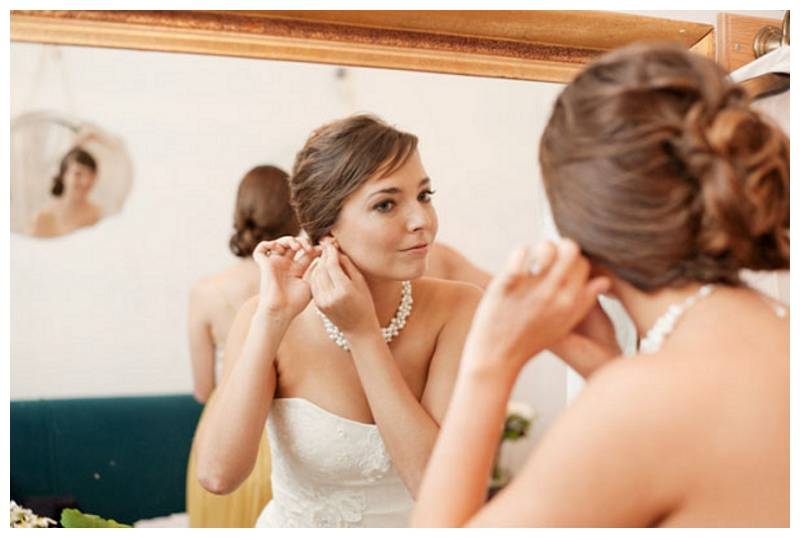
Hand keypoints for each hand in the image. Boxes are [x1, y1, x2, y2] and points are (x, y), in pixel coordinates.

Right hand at [253, 235, 320, 320]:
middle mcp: (285, 265)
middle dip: (303, 241)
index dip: (315, 247)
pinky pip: (261, 249)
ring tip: (297, 247)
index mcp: (297, 270)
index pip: (307, 252)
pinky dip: (268, 244)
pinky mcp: (264, 265)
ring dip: (290, 240)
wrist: (280, 311)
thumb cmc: (296, 302)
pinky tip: (279, 248)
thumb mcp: (311, 284)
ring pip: (279, 243)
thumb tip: (325, 255)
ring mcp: (275, 264)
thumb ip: (317, 270)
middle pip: (294, 245)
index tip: (324, 247)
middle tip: (309, 248)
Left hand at [307, 237, 378, 336]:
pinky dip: (317, 274)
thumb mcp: (360, 282)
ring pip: (315, 275)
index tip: (331, 242)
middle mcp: (331, 296)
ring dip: (319, 264)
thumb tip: (336, 250)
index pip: (332, 265)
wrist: (358, 328)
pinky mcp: (317, 305)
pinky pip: (314, 284)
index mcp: (344, 290)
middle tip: (327, 245)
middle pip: (322, 269)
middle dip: (324, 256)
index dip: (331, 252)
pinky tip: (323, 269)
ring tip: (326, 256)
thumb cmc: (364, 303)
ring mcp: (322, 302)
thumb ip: (348, 265)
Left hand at [462, 238, 610, 376]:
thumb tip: (603, 280)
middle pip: (570, 249)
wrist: (497, 357)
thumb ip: (584, 302)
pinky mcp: (506, 284)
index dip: (575, 260)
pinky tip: (518, 264)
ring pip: (547, 246)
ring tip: (535, 261)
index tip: (563, 265)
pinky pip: (520, 253)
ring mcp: (529, 288)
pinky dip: (520, 253)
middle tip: (551, 257)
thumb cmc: (530, 343)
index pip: (584, 264)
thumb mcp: (565, 325)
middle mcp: (553, 293)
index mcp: (569, 302)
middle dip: (562, 247)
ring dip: (541, 248)